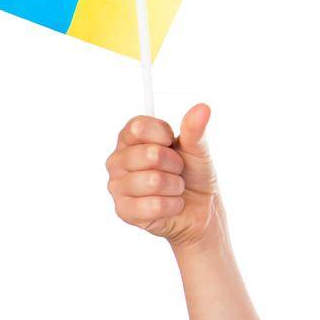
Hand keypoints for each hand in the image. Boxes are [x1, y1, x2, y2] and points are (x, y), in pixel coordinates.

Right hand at [105, 103, 220, 249]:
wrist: (201, 208)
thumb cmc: (193, 175)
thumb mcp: (197, 149)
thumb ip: (194, 129)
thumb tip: (202, 108)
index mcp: (130, 139)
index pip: (138, 126)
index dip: (163, 136)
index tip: (173, 143)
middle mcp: (117, 160)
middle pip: (150, 154)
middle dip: (176, 165)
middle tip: (178, 171)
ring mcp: (117, 186)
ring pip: (154, 181)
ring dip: (175, 187)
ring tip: (174, 188)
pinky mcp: (124, 211)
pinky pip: (154, 205)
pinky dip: (172, 206)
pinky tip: (171, 205)